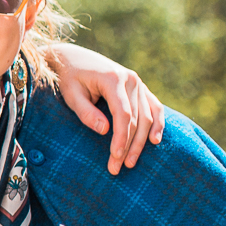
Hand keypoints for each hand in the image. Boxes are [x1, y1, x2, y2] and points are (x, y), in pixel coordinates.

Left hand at [44, 43, 165, 173]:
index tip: (115, 157)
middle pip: (137, 119)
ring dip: (142, 141)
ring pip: (148, 116)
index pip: (123, 115)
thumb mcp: (71, 94)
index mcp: (113, 79)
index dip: (121, 138)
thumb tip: (105, 131)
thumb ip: (86, 112)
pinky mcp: (139, 87)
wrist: (71, 57)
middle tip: (119, 167)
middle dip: (129, 145)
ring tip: (131, 162)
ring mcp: (137, 82)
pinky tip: (155, 141)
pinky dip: (157, 123)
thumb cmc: (68, 77)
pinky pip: (154, 106)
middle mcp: (130, 79)